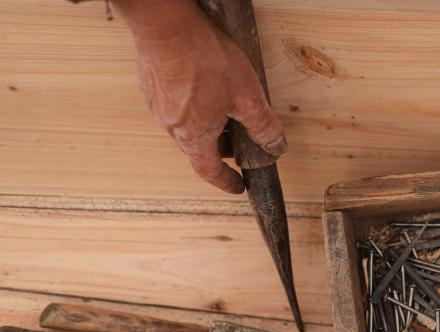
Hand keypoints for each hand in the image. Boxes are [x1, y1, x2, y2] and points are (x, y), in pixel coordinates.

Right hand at [112, 0, 286, 192]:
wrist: (166, 24)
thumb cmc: (203, 59)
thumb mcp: (248, 97)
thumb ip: (263, 126)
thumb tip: (275, 145)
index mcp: (193, 136)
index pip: (209, 171)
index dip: (226, 181)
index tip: (237, 186)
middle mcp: (171, 125)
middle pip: (198, 147)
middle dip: (221, 149)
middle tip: (238, 143)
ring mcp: (157, 104)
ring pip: (186, 125)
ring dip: (207, 124)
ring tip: (226, 111)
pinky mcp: (151, 83)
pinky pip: (175, 103)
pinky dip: (193, 105)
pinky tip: (205, 87)